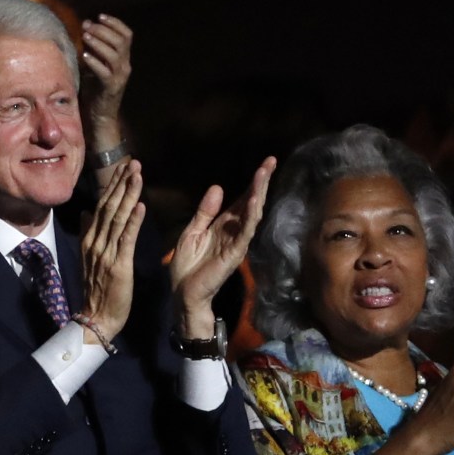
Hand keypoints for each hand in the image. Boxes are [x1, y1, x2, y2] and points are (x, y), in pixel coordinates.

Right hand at [79, 160, 145, 342]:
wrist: (96, 317)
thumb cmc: (97, 289)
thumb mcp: (89, 258)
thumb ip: (89, 233)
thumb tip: (86, 213)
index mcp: (89, 239)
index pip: (102, 205)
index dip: (113, 185)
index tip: (123, 166)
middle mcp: (95, 242)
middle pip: (109, 206)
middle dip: (121, 183)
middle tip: (134, 163)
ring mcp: (105, 253)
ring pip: (118, 218)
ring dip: (128, 195)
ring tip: (138, 175)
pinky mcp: (118, 265)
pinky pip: (126, 239)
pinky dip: (133, 221)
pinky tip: (141, 206)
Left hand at [80, 14, 131, 150]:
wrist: (101, 116)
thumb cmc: (96, 89)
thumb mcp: (97, 66)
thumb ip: (95, 50)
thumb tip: (85, 30)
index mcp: (124, 59)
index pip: (127, 35)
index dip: (115, 23)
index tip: (99, 16)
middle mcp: (125, 66)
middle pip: (120, 41)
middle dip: (103, 30)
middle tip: (87, 26)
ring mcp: (119, 77)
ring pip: (114, 54)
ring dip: (99, 42)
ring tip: (85, 36)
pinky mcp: (110, 88)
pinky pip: (104, 71)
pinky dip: (94, 62)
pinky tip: (84, 55)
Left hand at [170, 157, 275, 337]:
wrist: (182, 294)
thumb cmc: (186, 266)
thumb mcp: (192, 231)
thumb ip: (205, 211)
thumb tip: (218, 188)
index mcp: (222, 225)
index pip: (241, 199)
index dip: (252, 182)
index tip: (265, 164)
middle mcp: (233, 231)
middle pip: (251, 202)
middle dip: (261, 182)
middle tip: (271, 161)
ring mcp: (236, 242)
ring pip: (251, 214)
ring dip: (258, 193)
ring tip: (264, 173)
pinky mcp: (234, 254)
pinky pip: (245, 232)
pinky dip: (250, 216)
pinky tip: (254, 201)